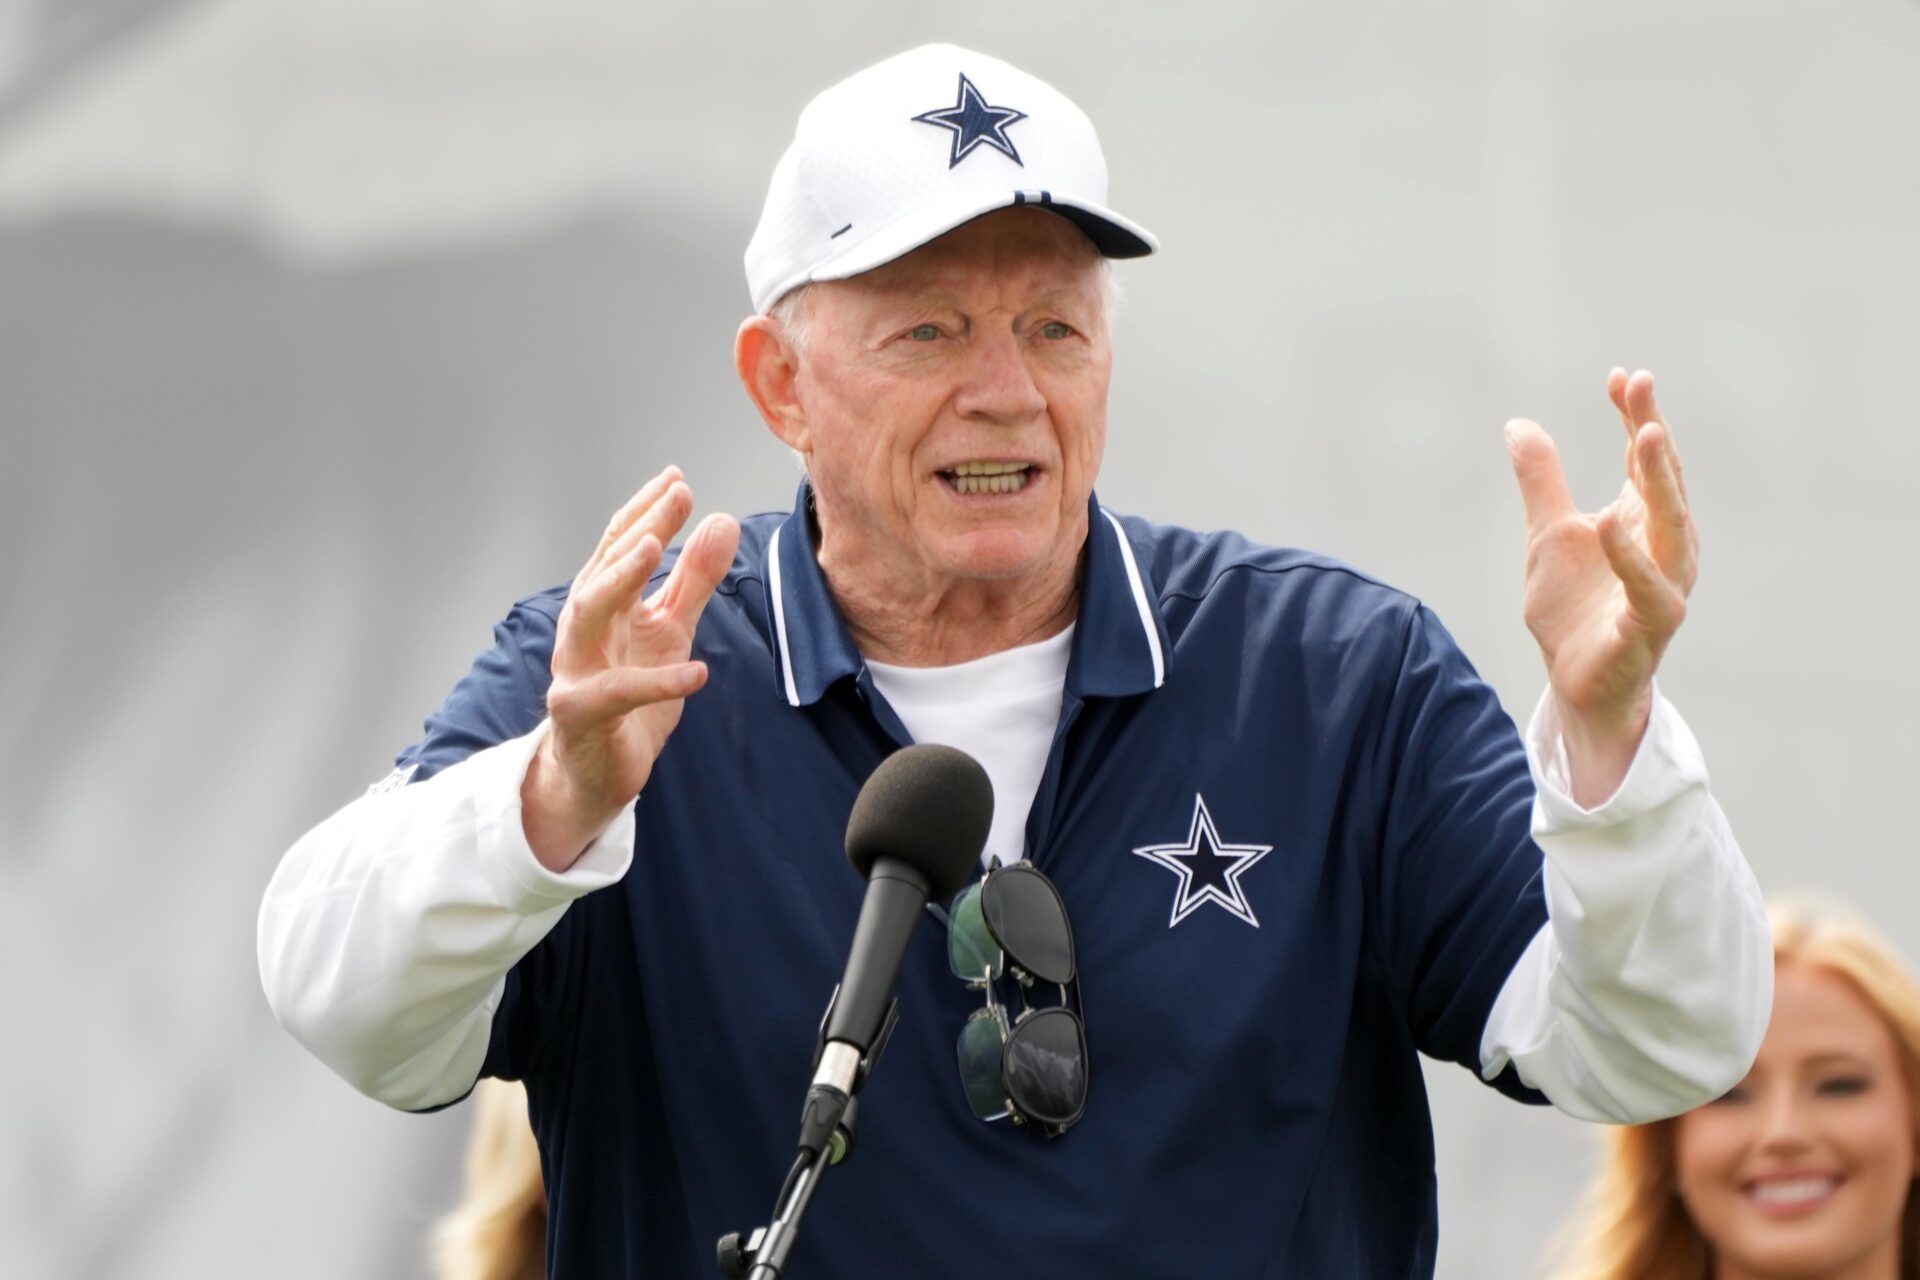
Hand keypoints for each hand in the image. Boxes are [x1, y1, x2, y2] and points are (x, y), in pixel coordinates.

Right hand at [522, 467, 740, 868]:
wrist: (598, 772)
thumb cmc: (630, 697)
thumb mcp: (670, 631)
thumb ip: (693, 581)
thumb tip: (722, 521)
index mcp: (602, 604)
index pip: (620, 547)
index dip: (647, 511)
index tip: (678, 479)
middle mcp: (582, 629)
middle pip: (603, 568)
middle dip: (638, 528)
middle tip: (676, 494)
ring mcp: (574, 669)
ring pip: (586, 614)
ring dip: (619, 579)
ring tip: (656, 550)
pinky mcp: (580, 714)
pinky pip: (615, 693)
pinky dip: (657, 682)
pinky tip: (698, 672)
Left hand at [1506, 369, 1697, 805]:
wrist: (1575, 684)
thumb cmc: (1573, 609)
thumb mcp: (1547, 534)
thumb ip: (1540, 482)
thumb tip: (1519, 424)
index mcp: (1644, 520)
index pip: (1645, 459)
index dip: (1637, 416)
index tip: (1622, 377)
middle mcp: (1666, 547)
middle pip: (1665, 481)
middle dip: (1653, 432)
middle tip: (1640, 388)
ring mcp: (1665, 585)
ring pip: (1673, 527)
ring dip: (1659, 481)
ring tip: (1642, 435)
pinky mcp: (1652, 625)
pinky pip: (1650, 588)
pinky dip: (1631, 556)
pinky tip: (1608, 522)